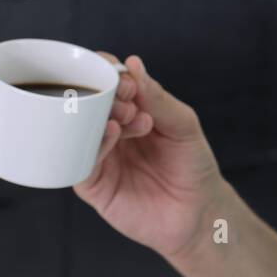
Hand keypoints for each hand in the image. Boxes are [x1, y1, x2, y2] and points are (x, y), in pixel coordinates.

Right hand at [74, 53, 224, 261]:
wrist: (197, 212)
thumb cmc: (192, 165)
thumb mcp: (183, 125)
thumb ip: (159, 99)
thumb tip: (133, 64)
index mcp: (128, 112)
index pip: (107, 83)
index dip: (109, 73)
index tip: (123, 74)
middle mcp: (108, 131)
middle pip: (88, 103)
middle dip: (104, 93)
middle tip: (128, 96)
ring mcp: (98, 156)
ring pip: (79, 130)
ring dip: (98, 116)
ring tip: (126, 116)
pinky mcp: (93, 184)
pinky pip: (80, 161)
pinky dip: (93, 144)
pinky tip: (112, 132)